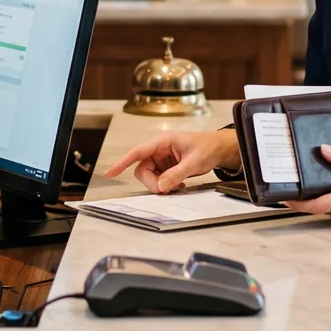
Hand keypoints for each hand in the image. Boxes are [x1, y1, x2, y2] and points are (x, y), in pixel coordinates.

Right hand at [104, 128, 240, 192]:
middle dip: (152, 182)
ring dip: (160, 185)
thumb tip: (161, 186)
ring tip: (177, 186)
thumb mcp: (194, 162)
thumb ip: (177, 174)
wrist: (220, 149)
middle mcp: (159, 149)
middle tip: (166, 190)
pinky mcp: (166, 166)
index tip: (110, 172)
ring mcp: (162, 158)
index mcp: (163, 141)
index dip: (122, 162)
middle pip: (142, 169)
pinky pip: (159, 179)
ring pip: (150, 176)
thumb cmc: (208, 147)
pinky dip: (166, 185)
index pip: (137, 152)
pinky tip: (179, 185)